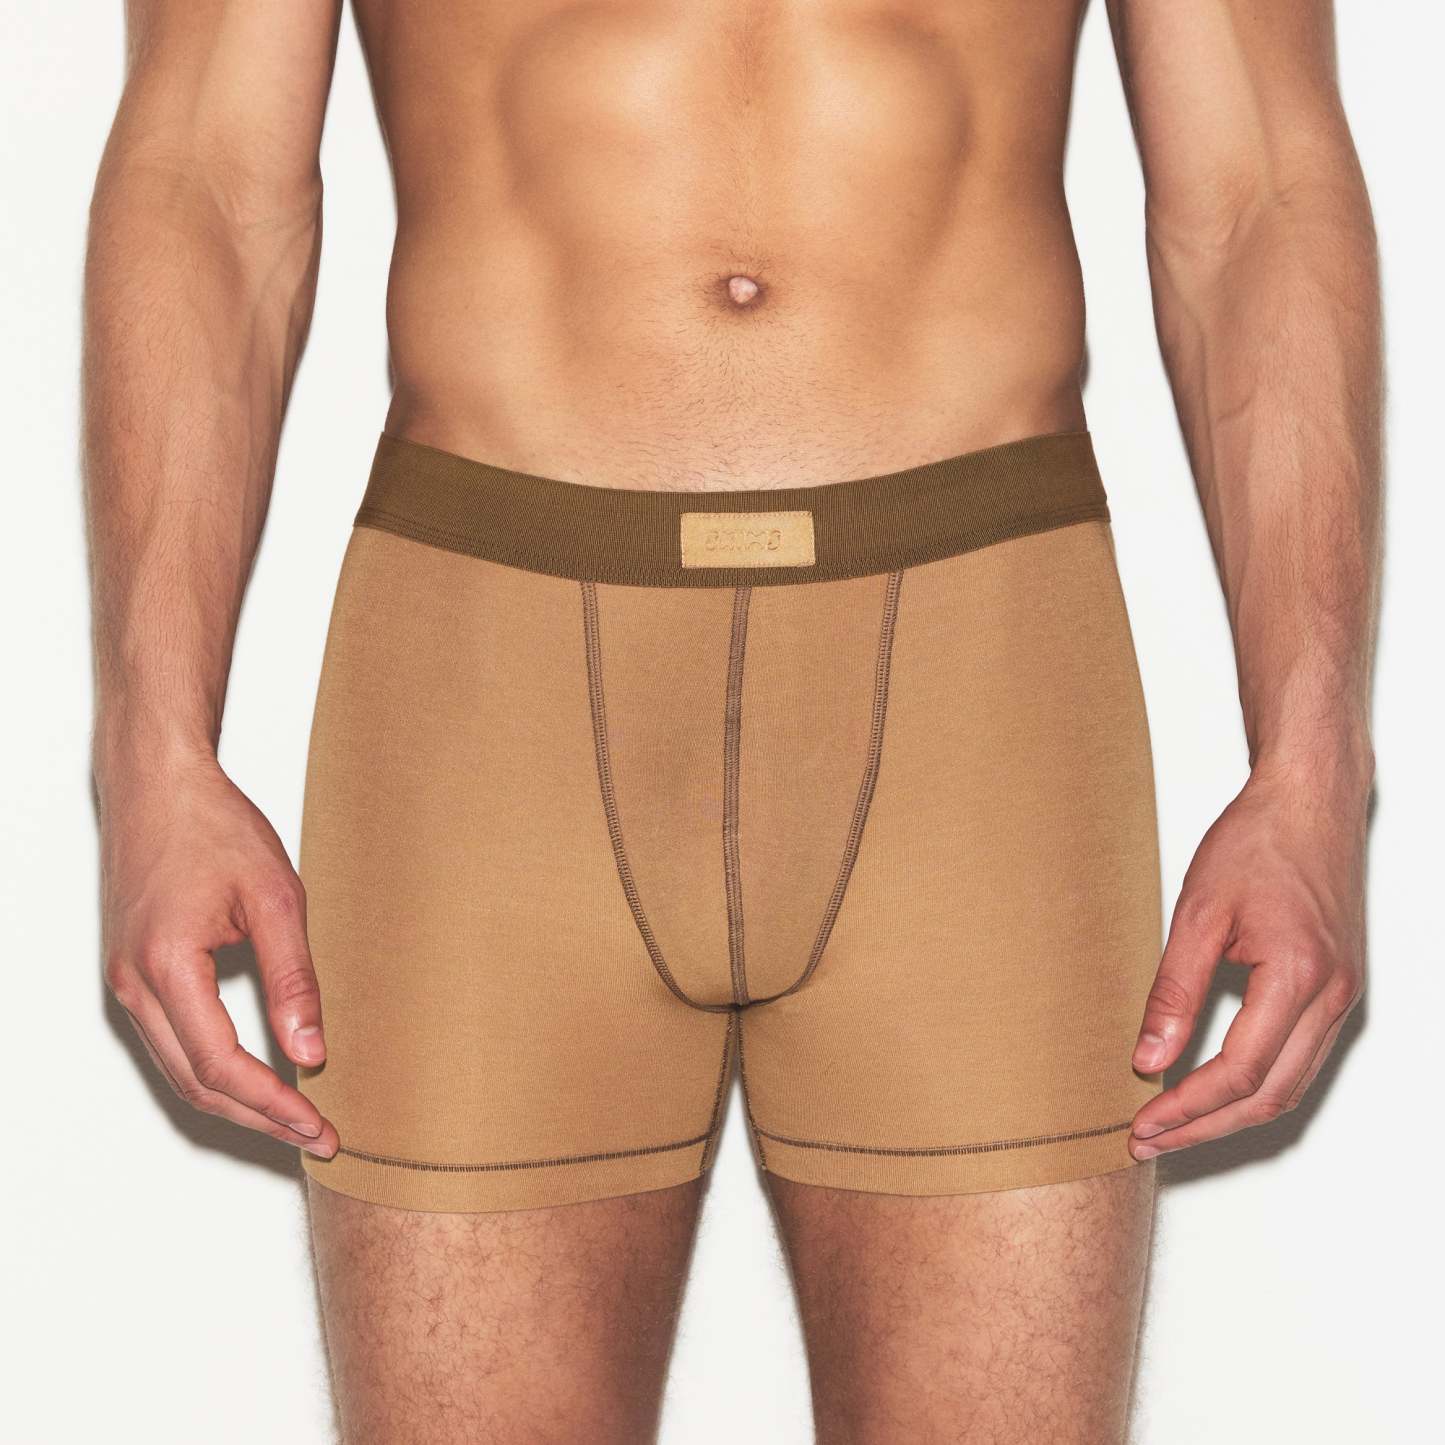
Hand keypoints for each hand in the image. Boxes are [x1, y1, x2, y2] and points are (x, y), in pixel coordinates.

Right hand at [99, 751, 337, 1157]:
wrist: (159, 785)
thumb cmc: (213, 827)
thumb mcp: (276, 898)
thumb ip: (293, 979)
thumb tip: (310, 1053)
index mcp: (167, 967)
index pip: (222, 1066)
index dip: (273, 1106)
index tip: (318, 1127)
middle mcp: (135, 984)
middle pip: (196, 1084)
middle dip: (258, 1120)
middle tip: (316, 1137)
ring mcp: (127, 981)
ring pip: (179, 1070)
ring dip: (236, 1102)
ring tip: (293, 1119)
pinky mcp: (134, 972)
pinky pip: (171, 1043)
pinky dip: (213, 1071)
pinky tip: (255, 1076)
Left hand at [1129, 765, 1366, 1157]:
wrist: (1309, 803)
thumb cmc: (1257, 843)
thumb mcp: (1199, 913)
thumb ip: (1174, 991)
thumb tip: (1148, 1057)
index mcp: (1298, 975)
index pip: (1240, 1071)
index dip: (1188, 1107)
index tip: (1143, 1123)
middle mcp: (1332, 996)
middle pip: (1270, 1095)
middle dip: (1206, 1126)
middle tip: (1149, 1140)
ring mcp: (1342, 997)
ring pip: (1290, 1086)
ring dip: (1230, 1114)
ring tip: (1172, 1125)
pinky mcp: (1337, 991)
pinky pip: (1300, 1060)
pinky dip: (1256, 1086)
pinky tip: (1213, 1089)